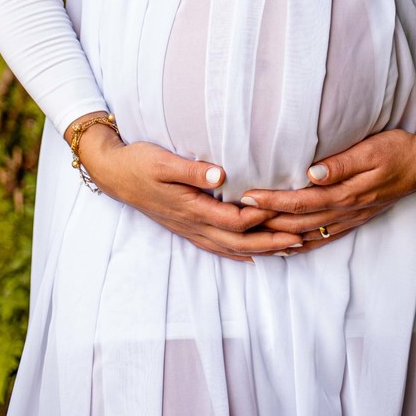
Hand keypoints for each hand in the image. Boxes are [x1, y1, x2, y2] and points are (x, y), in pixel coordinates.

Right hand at [76, 128, 307, 262]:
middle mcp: (193, 224)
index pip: (234, 219)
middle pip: (239, 240)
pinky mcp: (186, 227)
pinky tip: (252, 254)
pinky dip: (238, 252)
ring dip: (261, 249)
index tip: (286, 209)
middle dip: (271, 241)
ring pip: (231, 247)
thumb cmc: (140, 162)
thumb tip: (221, 173)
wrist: (114, 175)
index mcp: (191, 208)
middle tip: (300, 238)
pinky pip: (217, 246)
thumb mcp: (163, 161)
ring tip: (289, 248)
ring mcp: (189, 229)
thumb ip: (193, 170)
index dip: (261, 216)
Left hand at [234, 110, 415, 251]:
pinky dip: (301, 245)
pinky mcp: (354, 219)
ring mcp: (350, 219)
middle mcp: (345, 211)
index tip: (246, 197)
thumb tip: (311, 173)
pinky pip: (322, 238)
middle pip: (298, 222)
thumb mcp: (372, 149)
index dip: (272, 201)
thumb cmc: (396, 149)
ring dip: (278, 236)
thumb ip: (341, 163)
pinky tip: (285, 247)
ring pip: (307, 234)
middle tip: (236, 217)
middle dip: (266, 221)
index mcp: (346, 193)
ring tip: (250, 236)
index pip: (300, 202)